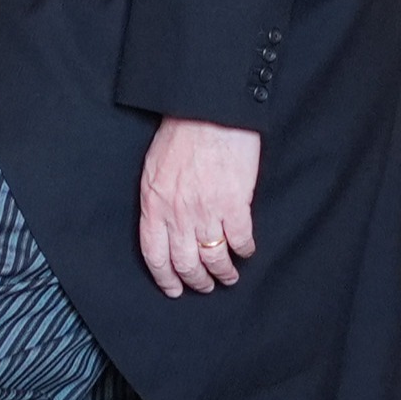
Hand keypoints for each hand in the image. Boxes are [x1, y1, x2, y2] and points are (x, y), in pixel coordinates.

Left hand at [137, 116, 261, 296]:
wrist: (208, 110)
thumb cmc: (181, 133)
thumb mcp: (154, 168)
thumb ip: (157, 199)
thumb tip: (163, 221)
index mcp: (154, 205)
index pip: (155, 255)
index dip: (165, 278)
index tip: (174, 289)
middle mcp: (178, 215)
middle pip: (186, 263)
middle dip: (197, 281)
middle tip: (205, 286)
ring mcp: (206, 212)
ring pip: (214, 258)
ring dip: (223, 273)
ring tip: (228, 276)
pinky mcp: (234, 204)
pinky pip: (240, 240)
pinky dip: (244, 250)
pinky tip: (246, 251)